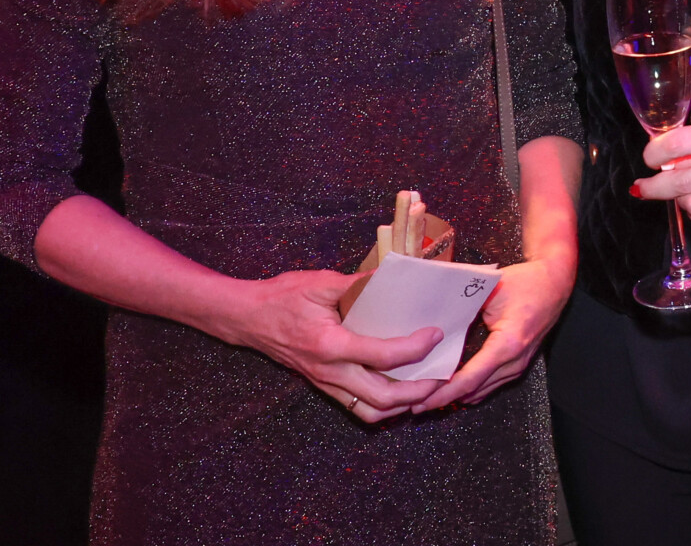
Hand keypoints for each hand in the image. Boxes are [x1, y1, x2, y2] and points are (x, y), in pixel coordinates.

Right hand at [216, 268, 443, 422]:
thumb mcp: (320, 282)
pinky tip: (401, 390)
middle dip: (418, 391)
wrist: (248, 319)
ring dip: (403, 405)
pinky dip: (384, 406)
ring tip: (426, 387)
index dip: (415, 348)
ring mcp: (326, 384)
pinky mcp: (325, 387)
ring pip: (371, 412)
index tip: (436, 334)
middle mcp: (330, 372)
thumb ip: (357, 283)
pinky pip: (359, 408)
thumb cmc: (283, 297)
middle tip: (442, 375)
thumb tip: (393, 277)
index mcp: (330, 344)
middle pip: (383, 398)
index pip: (383, 355)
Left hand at [417, 252, 574, 410]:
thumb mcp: (490, 291)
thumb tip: (433, 323)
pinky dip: (471, 389)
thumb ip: (463, 309)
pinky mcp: (518, 364)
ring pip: (483, 392)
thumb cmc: (525, 283)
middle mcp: (514, 361)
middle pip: (474, 391)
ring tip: (429, 398)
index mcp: (507, 344)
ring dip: (457, 397)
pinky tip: (453, 388)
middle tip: (416, 404)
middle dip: (444, 399)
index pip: (470, 378)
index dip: (444, 392)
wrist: (554, 284)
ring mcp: (518, 366)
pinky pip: (491, 385)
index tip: (422, 400)